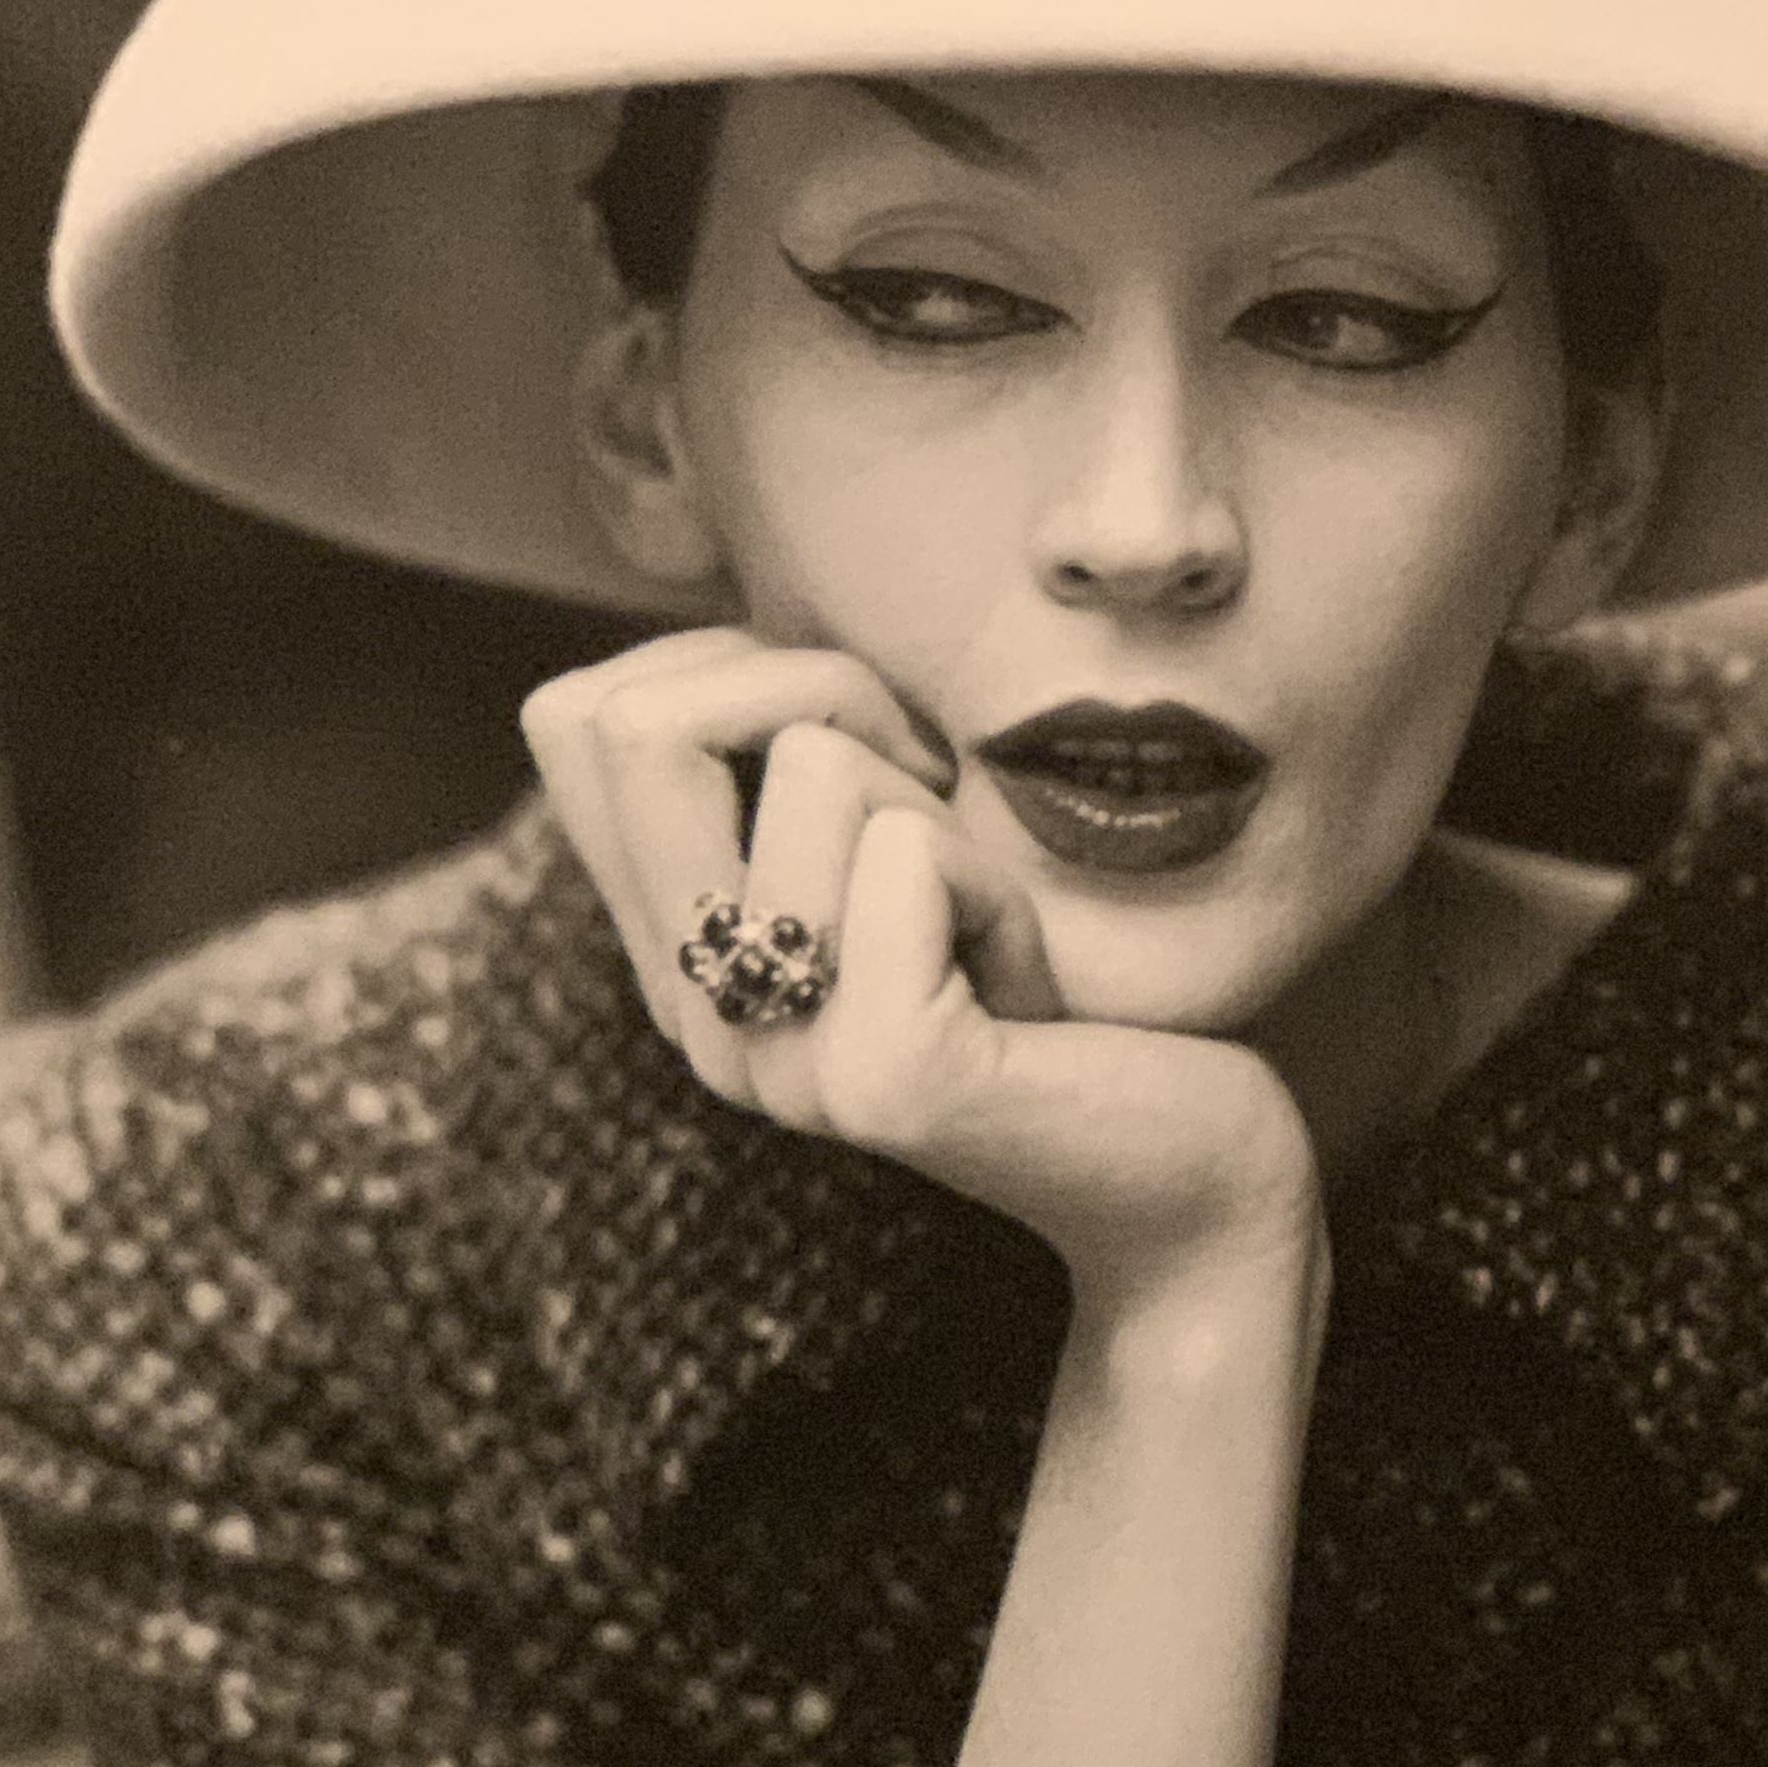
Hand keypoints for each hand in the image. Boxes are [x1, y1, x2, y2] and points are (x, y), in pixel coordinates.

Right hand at [522, 630, 1322, 1336]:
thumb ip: (810, 755)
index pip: (578, 719)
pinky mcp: (888, 1079)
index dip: (728, 666)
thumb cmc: (1069, 980)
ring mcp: (779, 1060)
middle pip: (641, 723)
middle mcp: (695, 1017)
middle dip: (820, 689)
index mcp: (679, 956)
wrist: (1189, 1173)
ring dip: (943, 803)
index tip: (867, 741)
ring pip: (809, 765)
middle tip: (938, 788)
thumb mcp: (910, 844)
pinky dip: (999, 874)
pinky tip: (1033, 972)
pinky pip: (911, 850)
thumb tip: (749, 593)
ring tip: (994, 914)